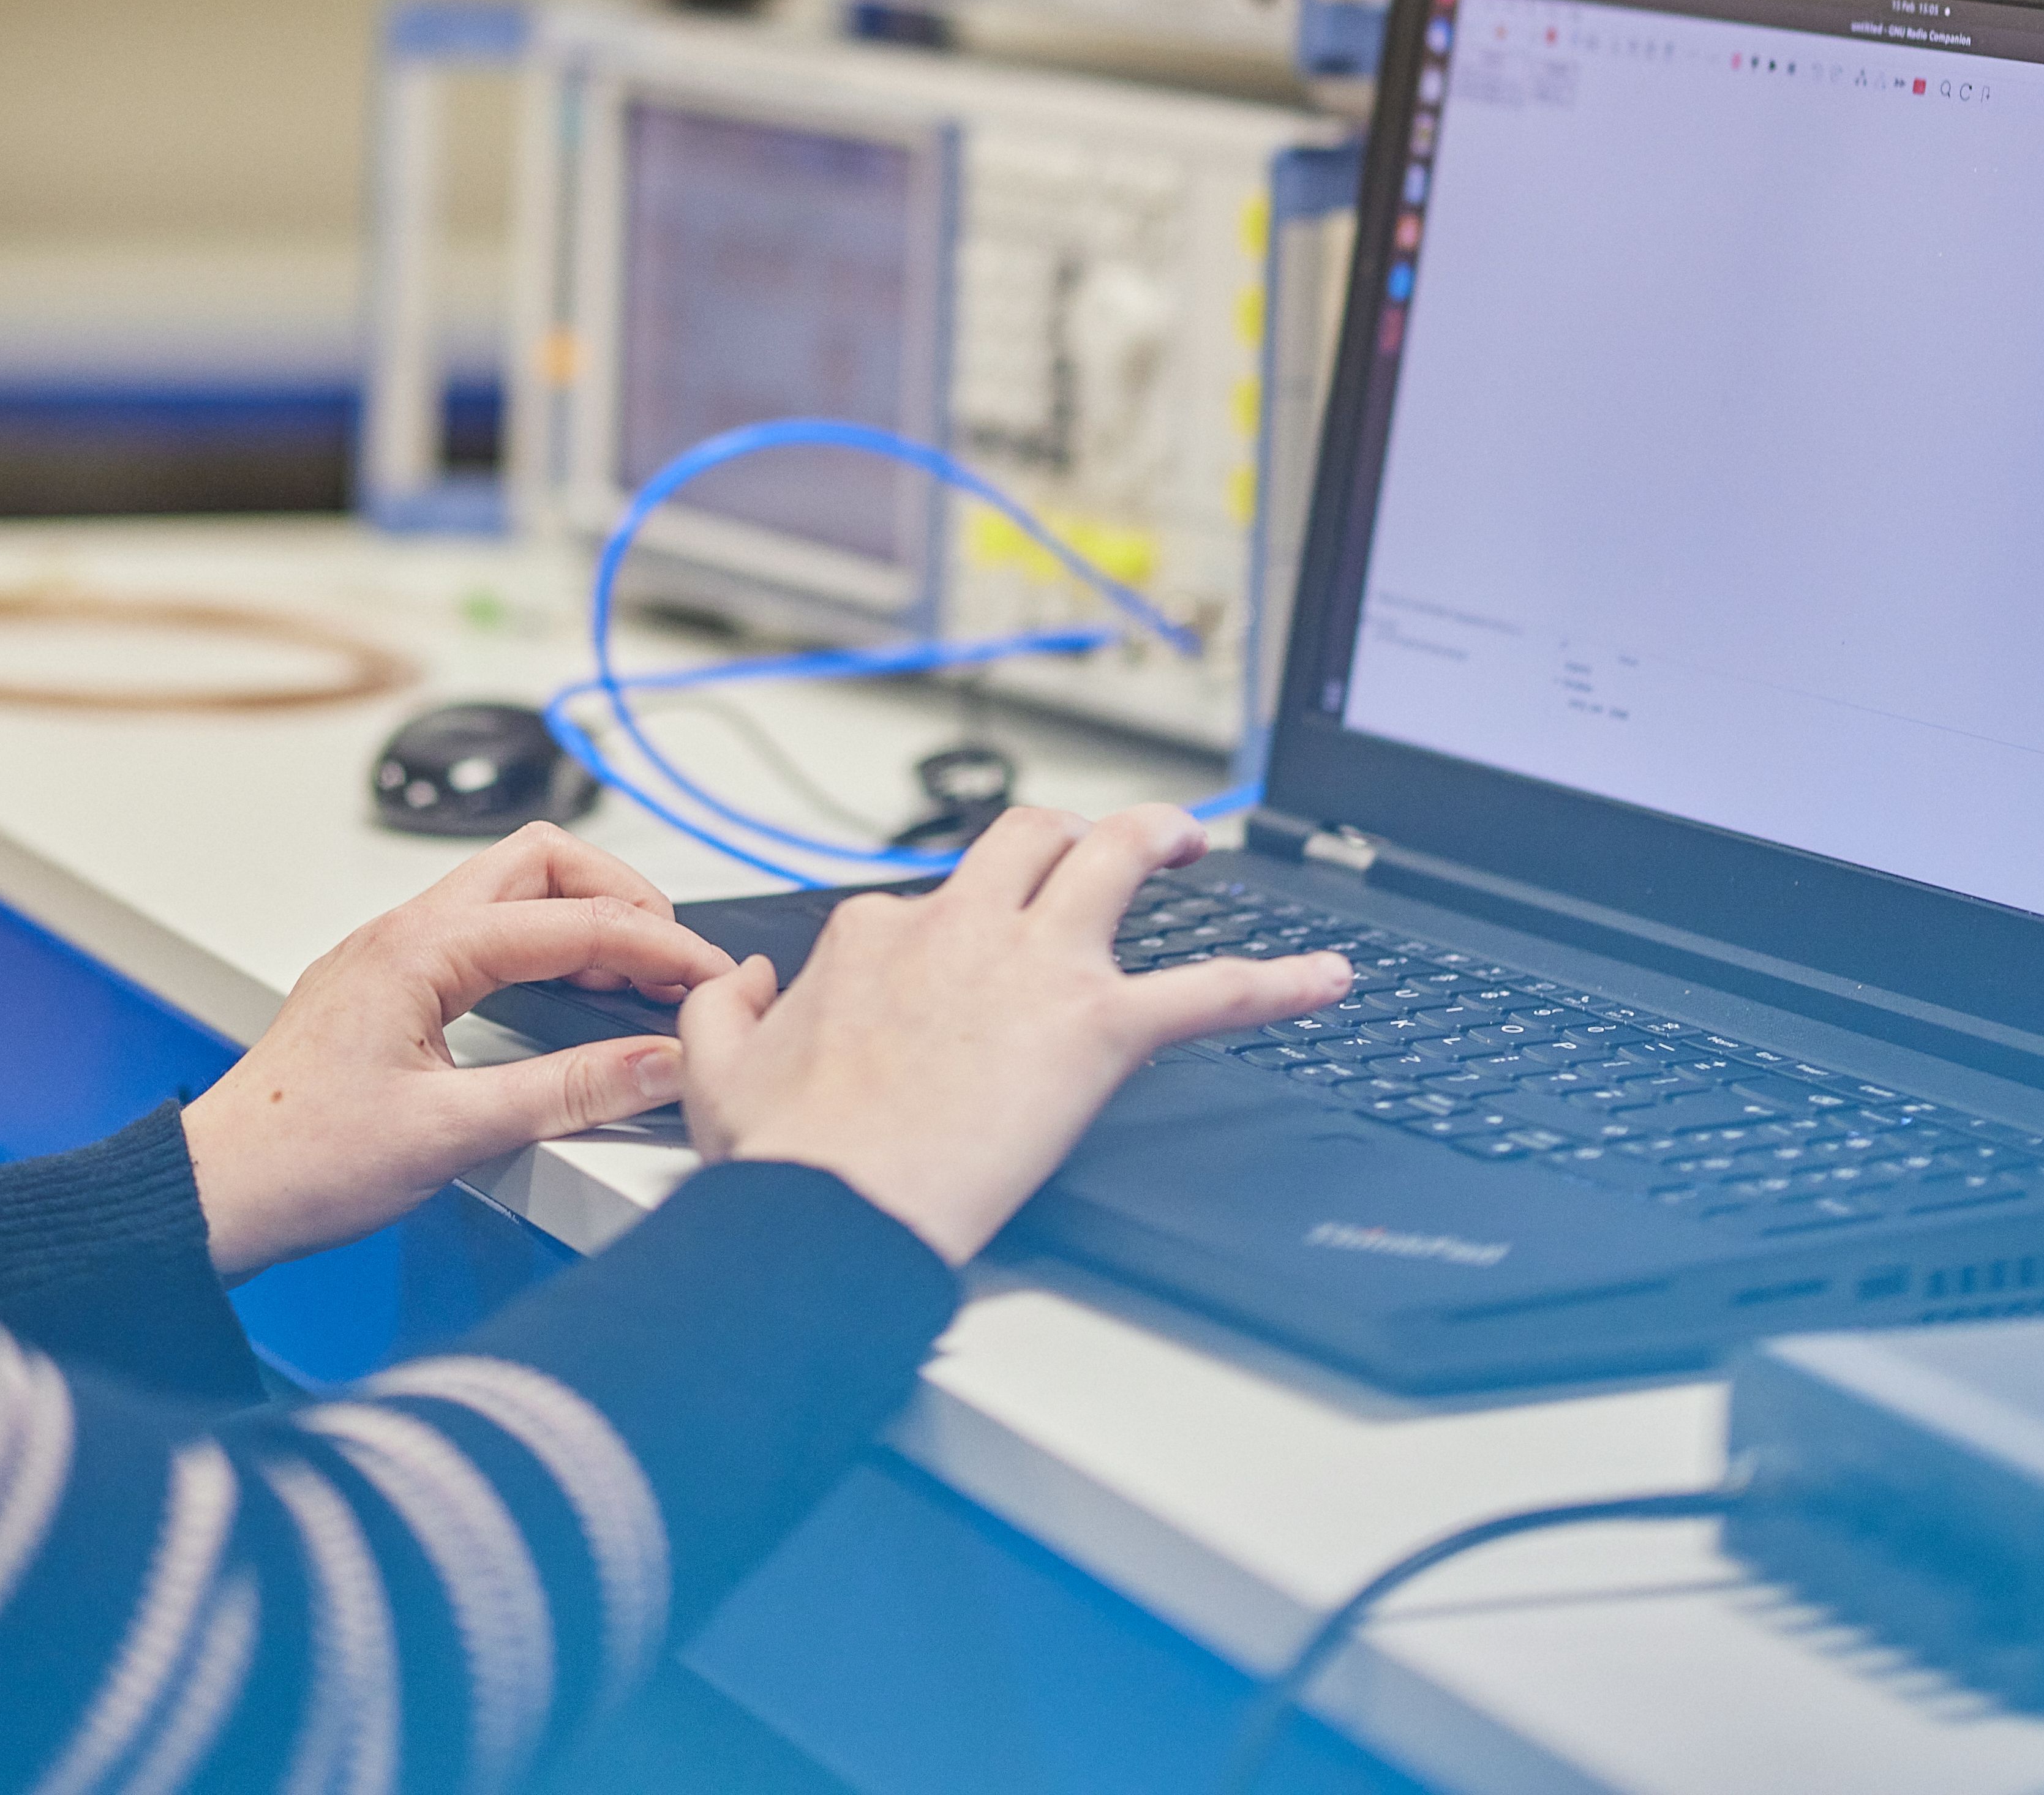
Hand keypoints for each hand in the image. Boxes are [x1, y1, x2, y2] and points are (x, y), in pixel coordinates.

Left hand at [183, 823, 730, 1282]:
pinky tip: (569, 996)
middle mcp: (402, 935)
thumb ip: (566, 1093)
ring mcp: (392, 956)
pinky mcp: (389, 989)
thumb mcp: (452, 1134)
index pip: (567, 919)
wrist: (218, 1194)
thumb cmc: (302, 1162)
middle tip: (675, 958)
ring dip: (581, 917)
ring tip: (638, 974)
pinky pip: (483, 934)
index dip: (654, 945)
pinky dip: (543, 947)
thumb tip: (658, 1062)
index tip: (708, 977)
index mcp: (416, 950)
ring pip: (509, 893)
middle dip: (620, 897)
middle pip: (538, 864)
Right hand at [672, 805, 1349, 1264]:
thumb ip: (724, 1009)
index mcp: (875, 938)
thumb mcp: (714, 1070)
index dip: (944, 932)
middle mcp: (959, 929)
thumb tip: (746, 981)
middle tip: (1099, 844)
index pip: (922, 905)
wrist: (834, 1211)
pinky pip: (1211, 991)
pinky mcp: (1099, 1029)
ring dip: (1161, 838)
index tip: (952, 968)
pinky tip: (1329, 978)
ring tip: (1192, 842)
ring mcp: (1034, 970)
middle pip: (1028, 841)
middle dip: (1069, 832)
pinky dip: (1279, 983)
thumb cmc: (787, 1158)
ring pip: (1114, 861)